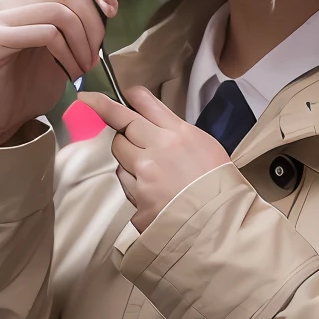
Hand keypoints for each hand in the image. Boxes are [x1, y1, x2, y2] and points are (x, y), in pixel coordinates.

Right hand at [0, 0, 120, 146]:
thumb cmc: (31, 84)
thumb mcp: (69, 41)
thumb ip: (85, 4)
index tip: (111, 10)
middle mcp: (11, 2)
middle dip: (94, 23)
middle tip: (95, 55)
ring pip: (59, 11)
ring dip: (82, 43)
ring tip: (83, 68)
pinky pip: (44, 33)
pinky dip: (66, 54)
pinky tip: (69, 72)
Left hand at [79, 83, 229, 230]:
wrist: (222, 221)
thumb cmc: (218, 184)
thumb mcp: (205, 144)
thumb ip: (175, 130)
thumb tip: (151, 121)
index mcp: (179, 133)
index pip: (143, 103)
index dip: (120, 98)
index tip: (97, 97)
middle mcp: (159, 149)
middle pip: (122, 125)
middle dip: (119, 126)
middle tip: (111, 122)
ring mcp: (146, 175)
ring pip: (119, 153)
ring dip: (127, 155)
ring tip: (151, 168)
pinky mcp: (138, 198)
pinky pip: (124, 181)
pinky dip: (132, 181)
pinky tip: (150, 188)